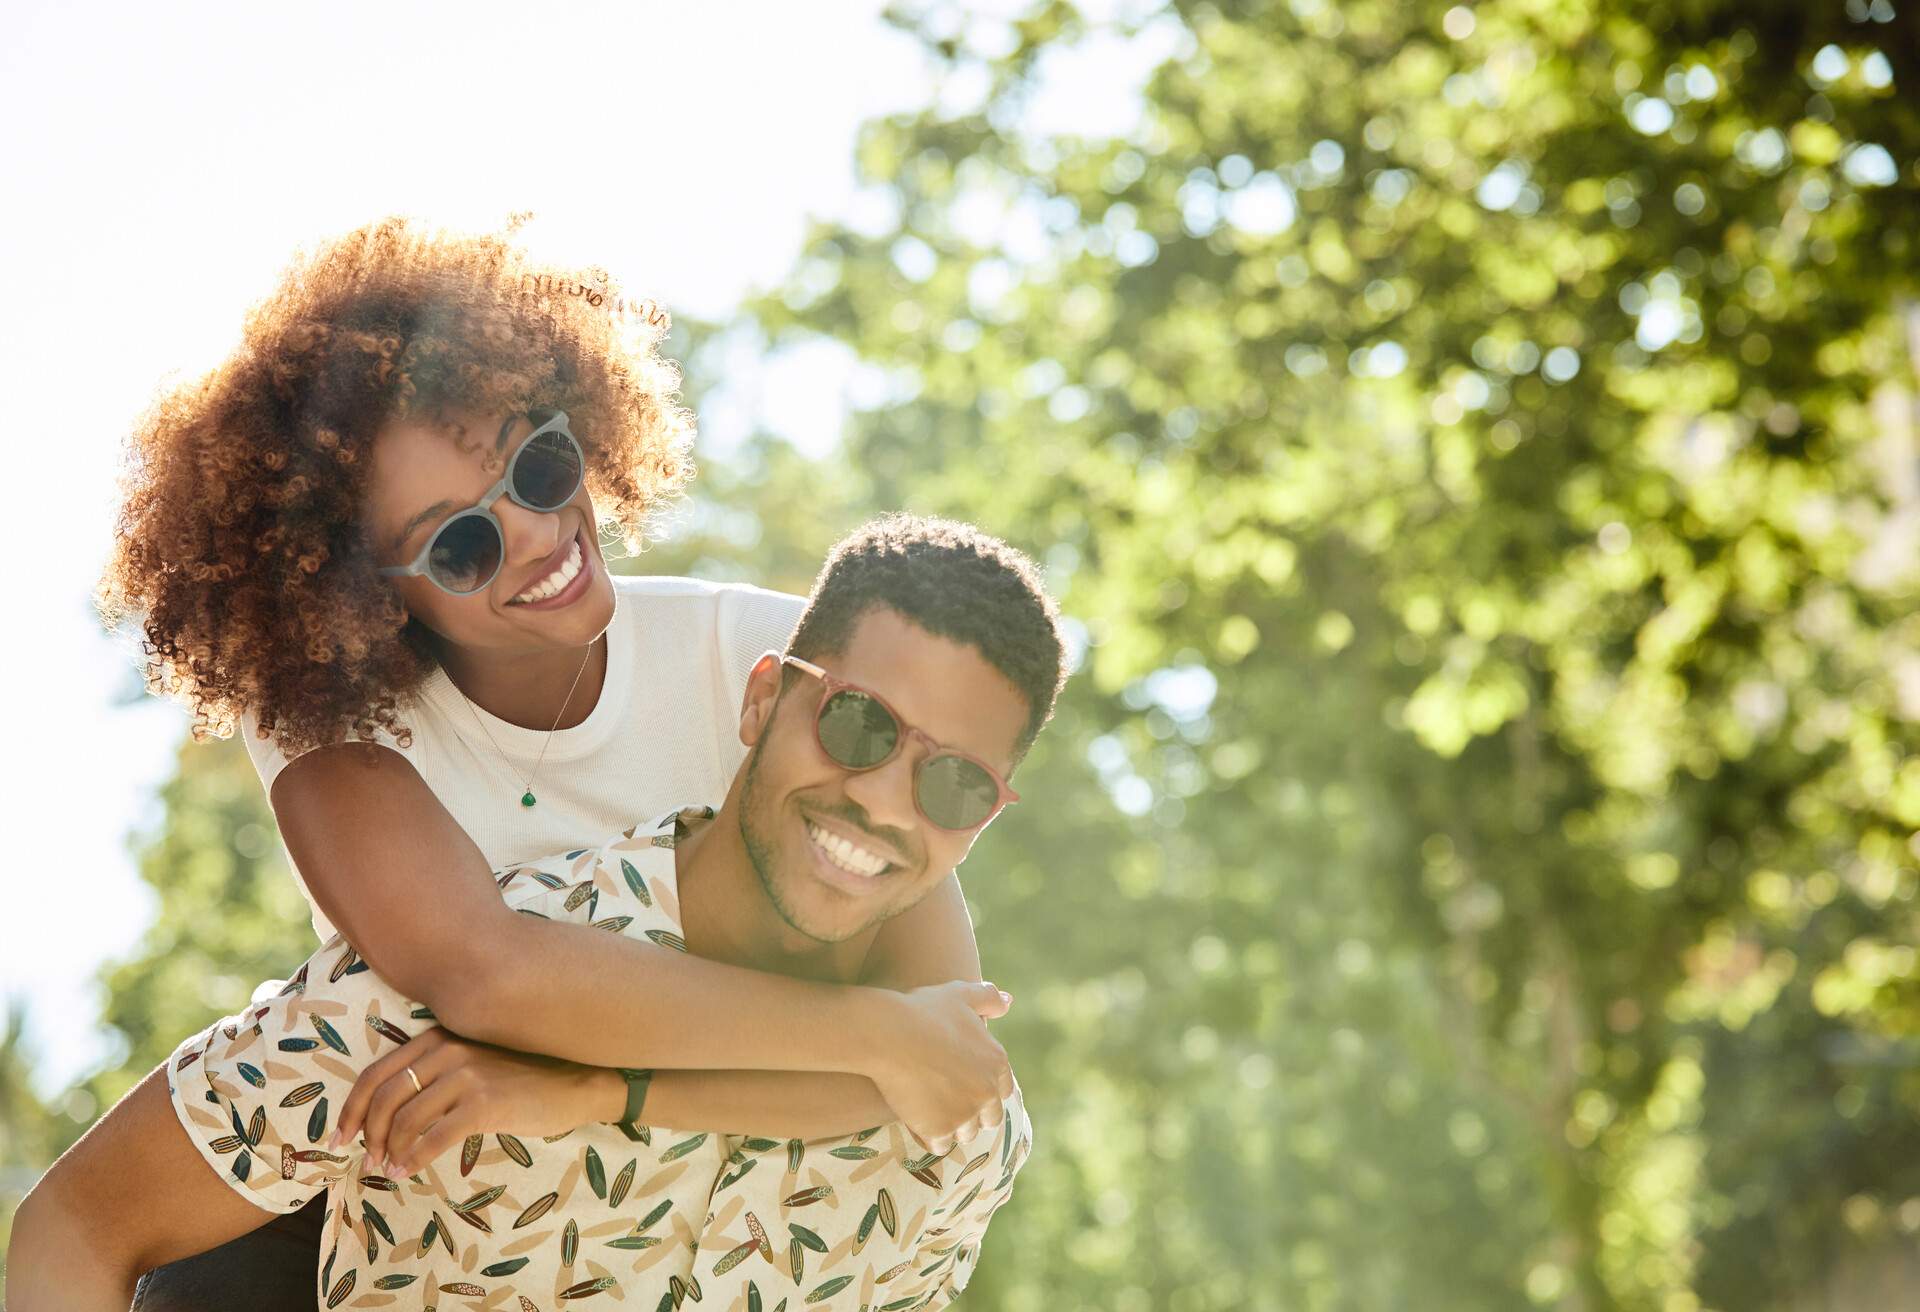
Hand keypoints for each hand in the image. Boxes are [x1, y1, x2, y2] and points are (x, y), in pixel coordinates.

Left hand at [330, 1028, 617, 1176]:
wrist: (573, 1083)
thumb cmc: (520, 1076)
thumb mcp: (471, 1061)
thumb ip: (434, 1073)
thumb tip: (387, 1115)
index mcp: (438, 1036)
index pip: (377, 1073)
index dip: (352, 1109)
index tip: (340, 1137)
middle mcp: (448, 1049)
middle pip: (386, 1097)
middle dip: (370, 1135)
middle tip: (369, 1160)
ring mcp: (467, 1075)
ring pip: (407, 1120)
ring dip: (391, 1151)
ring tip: (391, 1169)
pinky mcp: (485, 1103)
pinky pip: (435, 1137)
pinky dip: (415, 1159)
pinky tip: (409, 1171)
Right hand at [864, 980, 1015, 1157]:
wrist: (886, 1032)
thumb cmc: (922, 1009)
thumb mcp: (960, 993)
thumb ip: (989, 998)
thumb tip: (1009, 1002)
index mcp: (997, 1062)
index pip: (1002, 1090)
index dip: (983, 1088)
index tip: (963, 1084)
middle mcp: (987, 1092)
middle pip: (988, 1118)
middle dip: (972, 1113)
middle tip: (946, 1102)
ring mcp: (964, 1114)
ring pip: (964, 1133)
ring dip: (952, 1126)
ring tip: (929, 1110)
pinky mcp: (939, 1130)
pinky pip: (940, 1145)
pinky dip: (930, 1137)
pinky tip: (917, 1122)